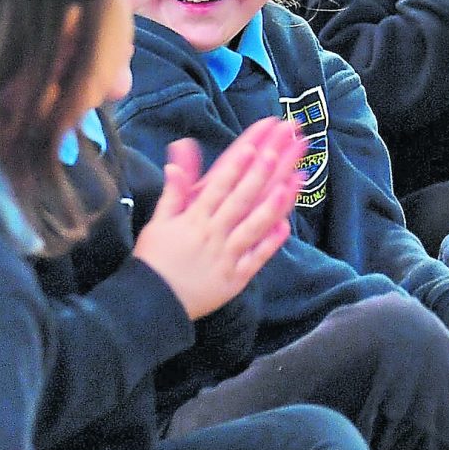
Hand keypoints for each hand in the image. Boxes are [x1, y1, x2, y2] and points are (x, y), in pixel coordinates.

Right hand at [132, 118, 305, 317]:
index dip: (236, 167)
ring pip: (254, 226)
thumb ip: (173, 190)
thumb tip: (177, 156)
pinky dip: (271, 243)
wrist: (154, 302)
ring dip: (274, 204)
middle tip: (278, 151)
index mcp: (194, 219)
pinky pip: (256, 259)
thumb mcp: (158, 222)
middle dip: (260, 174)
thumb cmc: (155, 260)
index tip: (252, 147)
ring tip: (294, 182)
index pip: (218, 187)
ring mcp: (227, 256)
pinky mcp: (236, 278)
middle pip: (241, 200)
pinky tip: (286, 226)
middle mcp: (213, 235)